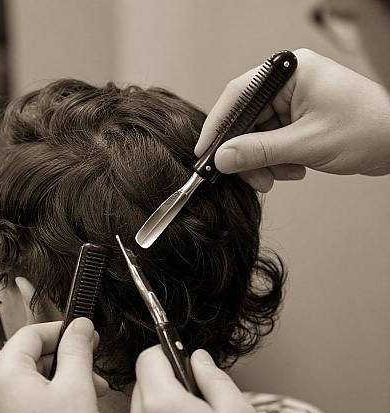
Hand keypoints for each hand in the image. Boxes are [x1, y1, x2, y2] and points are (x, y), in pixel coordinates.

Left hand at [0, 318, 104, 412]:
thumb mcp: (77, 386)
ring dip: (65, 377)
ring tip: (92, 390)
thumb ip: (78, 348)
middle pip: (32, 356)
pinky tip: (77, 406)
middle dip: (67, 357)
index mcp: (2, 377)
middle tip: (93, 362)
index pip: (31, 334)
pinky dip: (54, 395)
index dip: (62, 330)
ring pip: (33, 379)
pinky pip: (29, 399)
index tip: (85, 333)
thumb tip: (80, 326)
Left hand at [125, 346, 273, 412]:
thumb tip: (197, 357)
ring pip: (143, 406)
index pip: (147, 358)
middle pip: (144, 381)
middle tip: (198, 398)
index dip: (167, 352)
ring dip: (165, 404)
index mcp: (162, 406)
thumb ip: (213, 376)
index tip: (184, 360)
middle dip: (169, 380)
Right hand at [195, 48, 389, 191]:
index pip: (238, 95)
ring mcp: (294, 101)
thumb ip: (259, 151)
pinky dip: (278, 161)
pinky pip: (272, 142)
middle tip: (254, 178)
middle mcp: (289, 83)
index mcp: (291, 72)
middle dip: (249, 154)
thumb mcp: (306, 144)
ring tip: (285, 174)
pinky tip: (296, 169)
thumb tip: (223, 158)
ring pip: (257, 136)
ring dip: (265, 162)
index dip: (218, 125)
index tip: (205, 152)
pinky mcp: (299, 119)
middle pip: (246, 120)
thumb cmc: (368, 128)